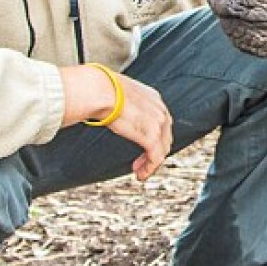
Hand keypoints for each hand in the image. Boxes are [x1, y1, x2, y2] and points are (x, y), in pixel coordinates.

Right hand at [60, 65, 172, 180]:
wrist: (101, 91)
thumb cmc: (101, 90)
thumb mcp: (118, 94)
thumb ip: (120, 102)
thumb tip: (106, 106)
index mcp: (153, 98)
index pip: (161, 121)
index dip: (154, 136)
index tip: (143, 144)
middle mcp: (160, 110)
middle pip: (165, 136)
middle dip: (154, 151)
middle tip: (140, 162)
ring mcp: (158, 124)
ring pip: (162, 149)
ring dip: (151, 163)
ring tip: (139, 171)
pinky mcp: (151, 136)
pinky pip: (155, 158)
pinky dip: (149, 168)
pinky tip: (140, 175)